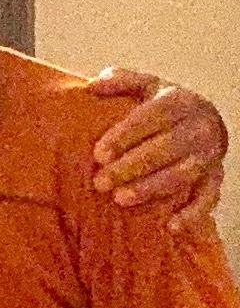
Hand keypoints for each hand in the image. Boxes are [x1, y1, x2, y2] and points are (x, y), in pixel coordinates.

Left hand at [88, 71, 226, 231]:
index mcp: (180, 101)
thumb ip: (120, 81)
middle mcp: (200, 127)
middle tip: (100, 182)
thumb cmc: (163, 107)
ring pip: (183, 174)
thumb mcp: (145, 87)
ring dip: (152, 188)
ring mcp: (210, 154)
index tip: (98, 154)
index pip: (154, 116)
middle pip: (167, 148)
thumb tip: (91, 86)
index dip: (126, 135)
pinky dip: (193, 212)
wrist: (202, 121)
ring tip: (121, 199)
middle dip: (131, 166)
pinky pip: (209, 197)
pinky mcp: (215, 177)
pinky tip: (170, 225)